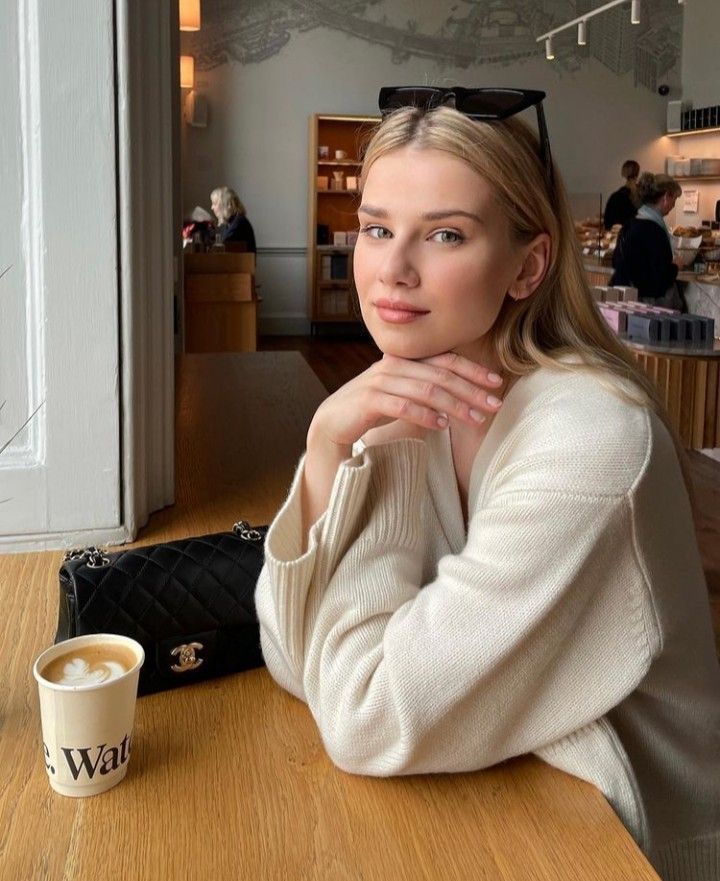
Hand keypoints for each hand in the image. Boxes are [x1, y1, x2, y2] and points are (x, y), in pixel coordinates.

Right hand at [300, 352, 504, 535]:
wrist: (332, 422)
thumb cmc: (372, 410)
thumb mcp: (403, 395)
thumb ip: (427, 391)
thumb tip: (463, 397)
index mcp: (405, 361)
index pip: (446, 360)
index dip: (473, 370)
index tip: (497, 383)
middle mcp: (394, 365)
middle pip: (441, 375)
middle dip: (471, 389)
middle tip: (494, 404)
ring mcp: (380, 381)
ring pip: (426, 390)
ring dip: (454, 405)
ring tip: (475, 419)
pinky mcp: (369, 400)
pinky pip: (403, 405)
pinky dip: (425, 415)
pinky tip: (442, 425)